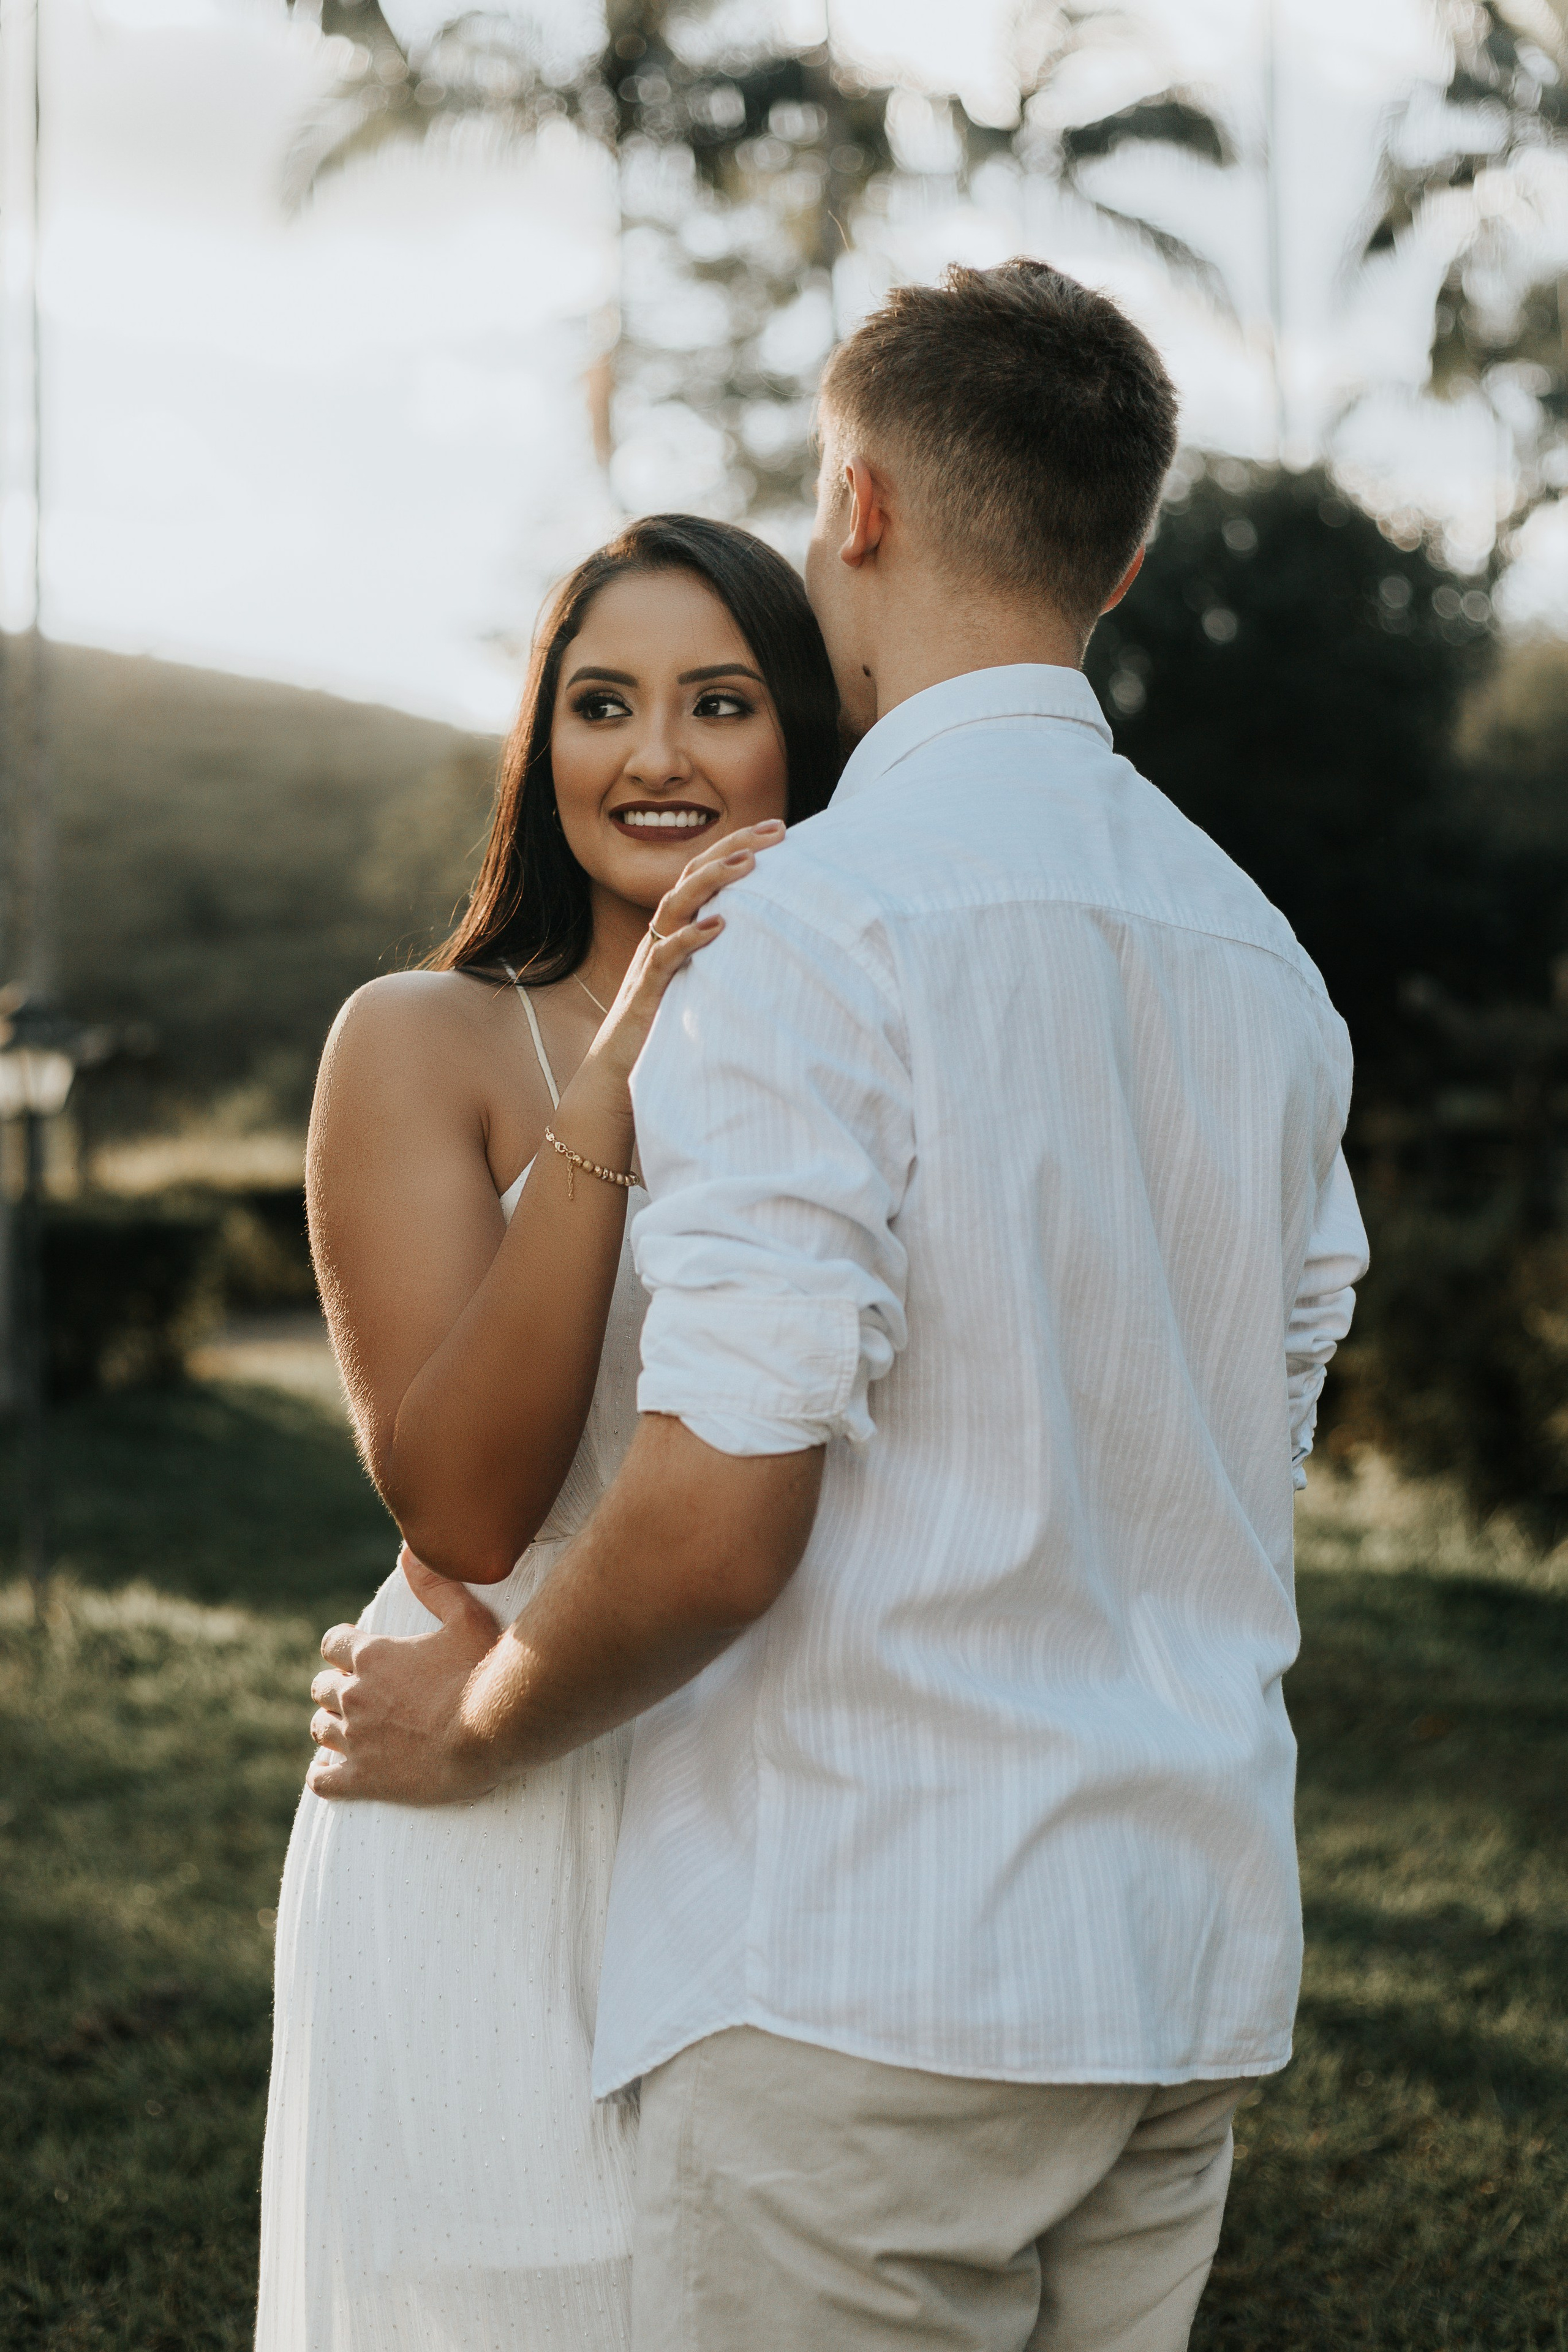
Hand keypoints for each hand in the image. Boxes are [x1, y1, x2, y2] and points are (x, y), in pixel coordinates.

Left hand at [307, 1546, 503, 1803]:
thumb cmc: (483, 1673)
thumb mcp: (466, 1618)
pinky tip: (332, 1773)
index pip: (332, 1643)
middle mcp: (355, 1695)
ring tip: (350, 1730)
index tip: (356, 1655)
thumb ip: (435, 1586)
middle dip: (336, 1688)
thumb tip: (407, 1552)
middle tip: (361, 1695)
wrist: (493, 1731)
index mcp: (372, 1656)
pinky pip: (322, 1779)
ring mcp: (356, 1739)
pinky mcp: (363, 1778)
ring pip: (319, 1729)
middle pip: (321, 1687)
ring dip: (331, 1726)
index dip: (343, 1647)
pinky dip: (323, 1775)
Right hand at [585, 819, 783, 1089]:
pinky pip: (666, 956)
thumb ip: (726, 956)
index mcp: (676, 929)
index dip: (737, 845)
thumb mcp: (703, 983)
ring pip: (677, 905)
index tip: (778, 828)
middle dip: (733, 847)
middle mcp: (662, 936)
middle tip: (775, 829)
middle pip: (693, 875)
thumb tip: (773, 937)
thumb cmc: (665, 1028)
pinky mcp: (647, 991)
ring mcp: (652, 961)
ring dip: (713, 880)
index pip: (705, 873)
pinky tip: (719, 925)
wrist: (617, 1075)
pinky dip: (690, 937)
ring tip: (749, 864)